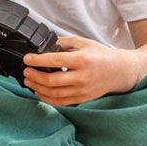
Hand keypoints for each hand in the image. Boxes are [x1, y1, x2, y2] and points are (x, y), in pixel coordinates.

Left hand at [23, 35, 138, 105]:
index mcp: (82, 60)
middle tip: (26, 72)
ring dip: (38, 88)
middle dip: (35, 76)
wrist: (120, 71)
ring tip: (29, 82)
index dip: (38, 60)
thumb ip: (64, 43)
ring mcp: (82, 89)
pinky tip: (40, 92)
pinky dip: (47, 98)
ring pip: (54, 93)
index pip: (55, 60)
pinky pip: (61, 102)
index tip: (27, 59)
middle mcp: (82, 76)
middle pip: (52, 80)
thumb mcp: (84, 43)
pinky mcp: (82, 98)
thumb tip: (45, 45)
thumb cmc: (102, 56)